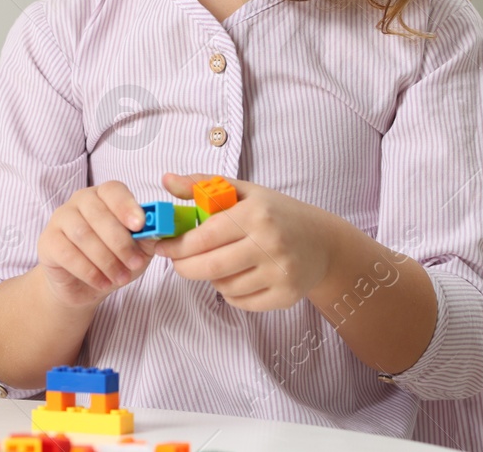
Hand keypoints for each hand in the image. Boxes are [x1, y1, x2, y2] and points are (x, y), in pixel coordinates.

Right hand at [36, 181, 159, 308]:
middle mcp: (80, 200)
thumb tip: (158, 229)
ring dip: (106, 260)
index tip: (140, 225)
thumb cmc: (114, 260)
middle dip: (120, 242)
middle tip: (135, 264)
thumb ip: (148, 237)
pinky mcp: (47, 241)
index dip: (126, 206)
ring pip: (83, 234)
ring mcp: (60, 218)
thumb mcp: (138, 250)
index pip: (113, 190)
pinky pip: (67, 253)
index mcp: (104, 195)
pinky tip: (102, 283)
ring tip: (120, 278)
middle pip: (98, 213)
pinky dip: (88, 271)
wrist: (84, 286)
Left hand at [152, 173, 341, 311]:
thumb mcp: (242, 191)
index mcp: (256, 214)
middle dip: (184, 266)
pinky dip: (229, 292)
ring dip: (210, 278)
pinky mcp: (285, 296)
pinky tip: (236, 276)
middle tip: (176, 262)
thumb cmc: (275, 213)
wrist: (322, 242)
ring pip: (223, 286)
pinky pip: (240, 302)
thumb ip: (201, 186)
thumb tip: (166, 180)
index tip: (160, 247)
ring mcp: (280, 272)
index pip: (205, 236)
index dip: (176, 246)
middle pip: (210, 266)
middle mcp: (270, 243)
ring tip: (217, 262)